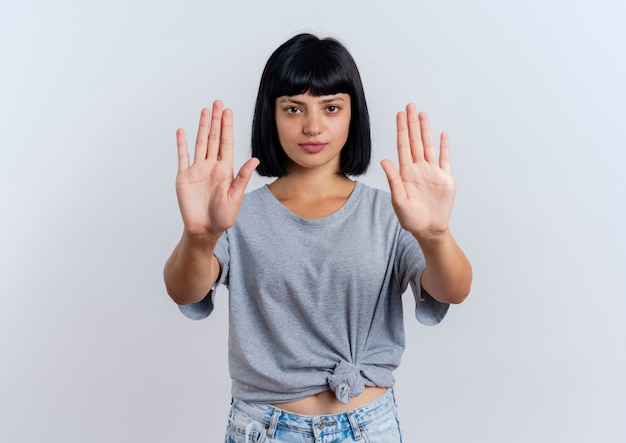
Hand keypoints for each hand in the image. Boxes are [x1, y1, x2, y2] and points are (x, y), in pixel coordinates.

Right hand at [175, 101, 258, 236]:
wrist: (204, 230)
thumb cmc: (223, 217)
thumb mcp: (235, 197)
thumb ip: (243, 177)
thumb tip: (255, 159)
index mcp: (225, 170)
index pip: (226, 143)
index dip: (227, 127)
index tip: (228, 111)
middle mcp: (212, 166)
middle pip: (214, 138)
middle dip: (216, 120)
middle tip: (218, 103)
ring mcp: (197, 170)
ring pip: (200, 143)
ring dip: (202, 127)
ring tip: (205, 110)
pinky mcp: (184, 177)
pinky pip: (182, 157)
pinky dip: (181, 144)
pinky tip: (182, 131)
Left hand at [381, 104, 455, 237]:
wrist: (429, 229)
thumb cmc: (411, 219)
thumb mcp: (399, 200)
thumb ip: (393, 180)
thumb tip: (384, 161)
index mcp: (406, 173)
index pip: (403, 146)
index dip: (401, 130)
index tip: (399, 115)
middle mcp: (419, 169)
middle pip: (415, 141)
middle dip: (412, 123)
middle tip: (411, 106)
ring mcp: (432, 172)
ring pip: (429, 146)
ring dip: (426, 130)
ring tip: (423, 114)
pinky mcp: (445, 178)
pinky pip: (445, 159)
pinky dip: (444, 146)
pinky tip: (442, 134)